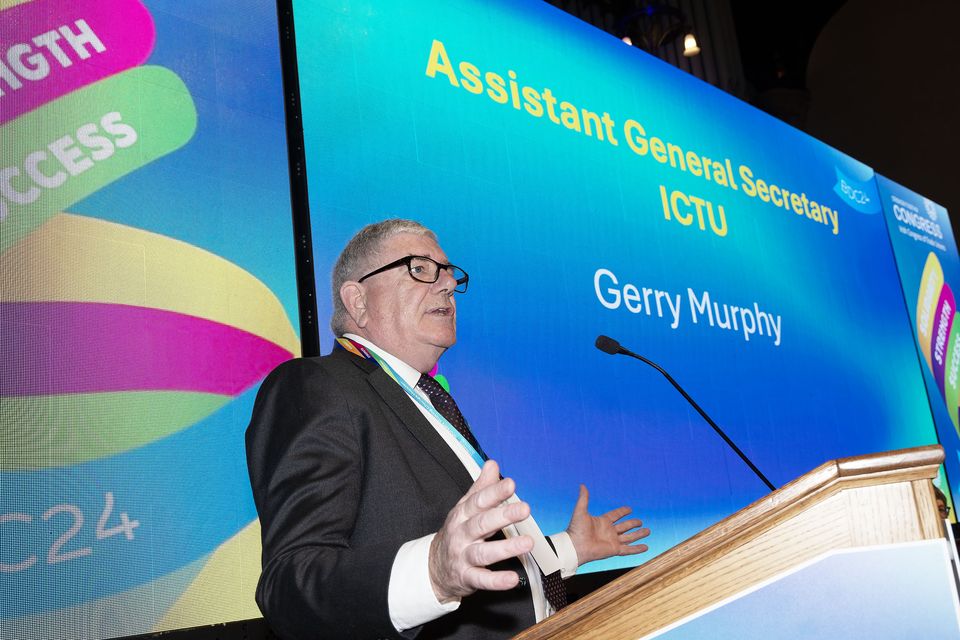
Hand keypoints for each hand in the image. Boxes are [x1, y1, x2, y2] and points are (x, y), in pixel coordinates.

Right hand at [428, 460, 534, 602]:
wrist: (434, 567)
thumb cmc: (457, 532)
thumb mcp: (465, 508)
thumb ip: (481, 487)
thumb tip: (492, 464)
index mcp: (462, 514)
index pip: (478, 501)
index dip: (494, 492)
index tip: (511, 484)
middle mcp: (461, 534)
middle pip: (482, 524)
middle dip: (503, 516)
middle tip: (525, 509)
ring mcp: (463, 556)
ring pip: (483, 553)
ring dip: (506, 548)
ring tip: (528, 543)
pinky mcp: (467, 578)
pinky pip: (482, 580)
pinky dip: (497, 581)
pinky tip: (513, 579)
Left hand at [565, 484, 649, 565]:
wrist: (575, 546)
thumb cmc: (576, 529)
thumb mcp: (581, 511)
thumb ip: (584, 498)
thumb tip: (582, 485)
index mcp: (602, 522)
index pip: (615, 515)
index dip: (622, 511)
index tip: (630, 508)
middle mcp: (609, 531)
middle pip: (624, 526)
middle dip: (633, 524)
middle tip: (640, 522)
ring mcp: (612, 541)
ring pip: (629, 537)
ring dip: (639, 535)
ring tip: (648, 531)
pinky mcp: (614, 550)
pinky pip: (628, 549)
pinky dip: (637, 549)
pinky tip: (646, 547)